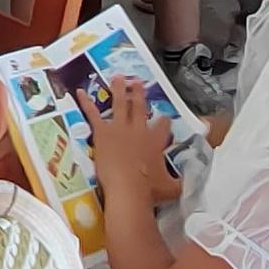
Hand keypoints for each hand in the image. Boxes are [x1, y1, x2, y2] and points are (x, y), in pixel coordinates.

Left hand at [77, 81, 180, 207]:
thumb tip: (187, 185)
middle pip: (140, 107)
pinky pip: (93, 113)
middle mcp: (139, 130)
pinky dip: (86, 102)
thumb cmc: (150, 190)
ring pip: (119, 103)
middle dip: (139, 93)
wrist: (128, 188)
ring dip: (118, 89)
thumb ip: (179, 182)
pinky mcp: (103, 132)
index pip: (163, 125)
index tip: (165, 118)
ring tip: (117, 77)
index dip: (164, 121)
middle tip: (138, 82)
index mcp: (156, 141)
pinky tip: (80, 91)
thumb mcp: (172, 187)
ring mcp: (120, 128)